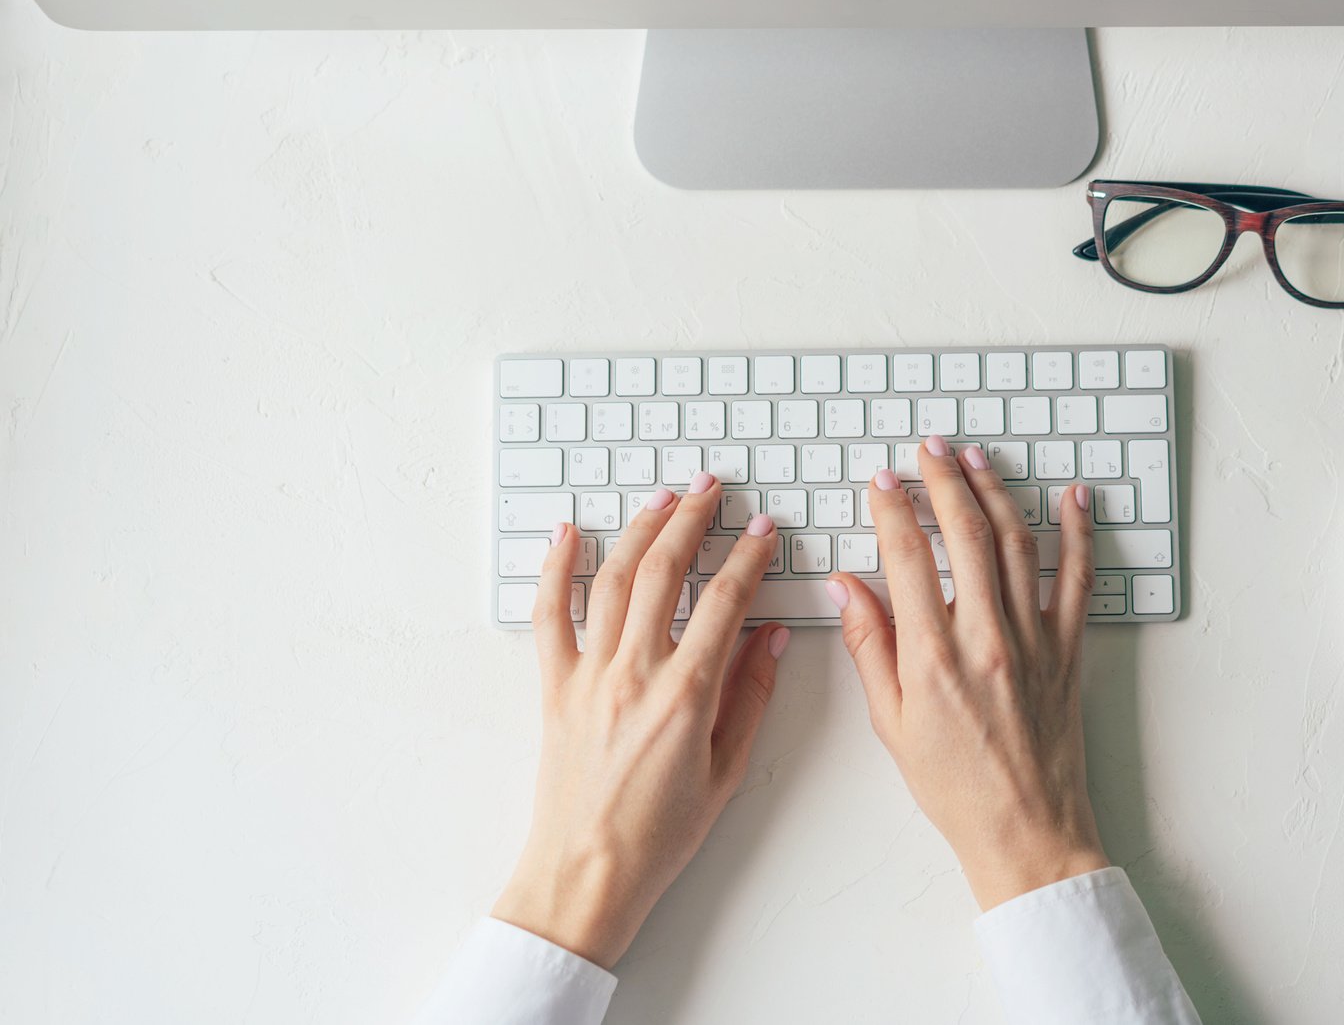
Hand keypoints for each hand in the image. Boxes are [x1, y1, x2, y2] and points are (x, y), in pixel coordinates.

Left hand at [492, 474, 785, 968]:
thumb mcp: (726, 771)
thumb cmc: (659, 836)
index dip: (747, 558)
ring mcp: (588, 677)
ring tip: (662, 498)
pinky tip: (565, 534)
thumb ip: (750, 698)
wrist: (587, 874)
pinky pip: (550, 617)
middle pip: (664, 573)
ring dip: (639, 530)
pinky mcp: (554, 689)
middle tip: (713, 490)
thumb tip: (771, 639)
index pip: (724, 603)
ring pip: (612, 581)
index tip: (762, 531)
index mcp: (685, 696)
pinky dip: (554, 570)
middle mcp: (634, 675)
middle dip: (692, 521)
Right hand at [828, 436, 1108, 910]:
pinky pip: (1077, 578)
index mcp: (933, 656)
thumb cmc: (955, 787)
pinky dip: (1077, 533)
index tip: (881, 482)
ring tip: (976, 459)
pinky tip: (1074, 499)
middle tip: (928, 449)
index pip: (908, 556)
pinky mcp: (1068, 649)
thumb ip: (869, 646)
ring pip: (1017, 543)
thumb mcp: (892, 721)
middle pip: (965, 534)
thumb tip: (846, 587)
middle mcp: (986, 637)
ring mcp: (1034, 639)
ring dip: (995, 492)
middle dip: (943, 480)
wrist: (1027, 830)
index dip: (892, 509)